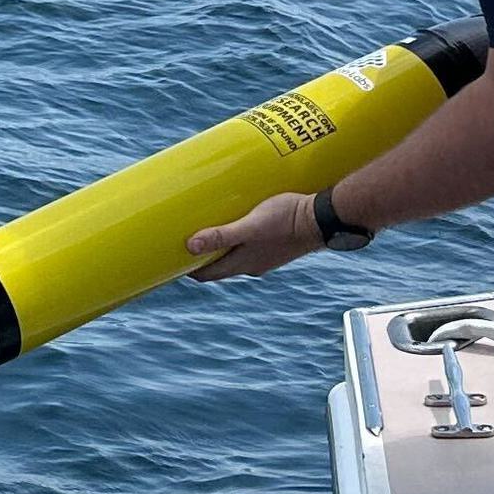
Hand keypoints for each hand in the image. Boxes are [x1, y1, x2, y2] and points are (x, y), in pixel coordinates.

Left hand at [187, 191, 321, 282]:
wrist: (323, 219)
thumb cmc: (286, 219)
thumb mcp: (250, 225)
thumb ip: (222, 235)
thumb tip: (191, 246)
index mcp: (243, 264)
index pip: (207, 274)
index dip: (188, 269)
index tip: (170, 260)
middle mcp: (252, 265)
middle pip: (219, 267)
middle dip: (201, 258)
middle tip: (183, 243)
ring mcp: (265, 257)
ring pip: (234, 258)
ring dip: (219, 249)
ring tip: (206, 232)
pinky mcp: (275, 245)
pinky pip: (248, 247)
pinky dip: (236, 242)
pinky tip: (236, 227)